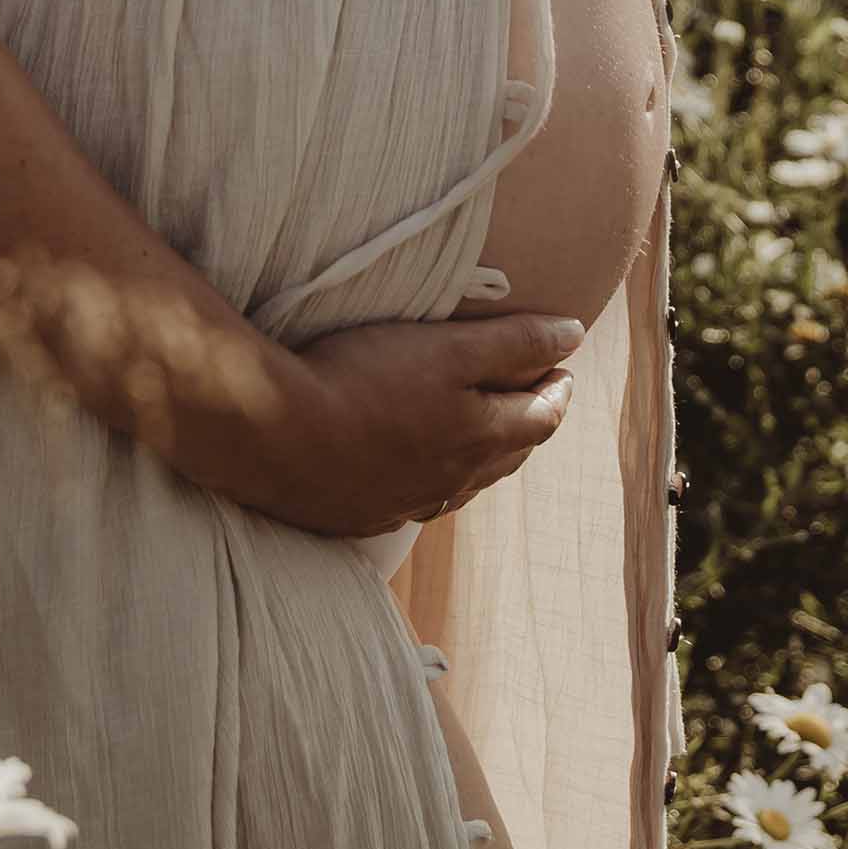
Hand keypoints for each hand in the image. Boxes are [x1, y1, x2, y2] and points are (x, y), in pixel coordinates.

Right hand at [231, 307, 588, 540]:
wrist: (274, 436)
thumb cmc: (362, 380)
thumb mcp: (447, 349)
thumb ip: (513, 343)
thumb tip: (574, 335)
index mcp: (480, 438)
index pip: (541, 417)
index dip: (557, 389)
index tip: (562, 369)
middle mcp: (452, 481)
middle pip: (507, 455)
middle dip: (528, 423)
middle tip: (536, 398)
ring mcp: (406, 502)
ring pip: (464, 483)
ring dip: (485, 458)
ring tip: (486, 434)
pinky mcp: (362, 513)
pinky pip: (415, 500)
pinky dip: (434, 480)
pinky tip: (418, 470)